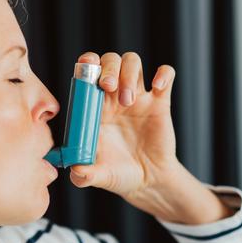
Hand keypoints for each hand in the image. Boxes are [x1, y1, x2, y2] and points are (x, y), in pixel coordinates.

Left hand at [69, 51, 180, 199]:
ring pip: (132, 62)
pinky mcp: (160, 102)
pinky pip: (165, 75)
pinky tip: (158, 85)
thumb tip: (76, 171)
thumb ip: (85, 175)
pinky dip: (163, 73)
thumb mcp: (100, 176)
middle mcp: (113, 98)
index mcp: (94, 108)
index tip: (86, 67)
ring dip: (129, 73)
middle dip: (108, 67)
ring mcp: (137, 97)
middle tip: (108, 86)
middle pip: (109, 61)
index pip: (87, 74)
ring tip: (129, 100)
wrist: (149, 181)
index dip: (86, 64)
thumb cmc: (119, 175)